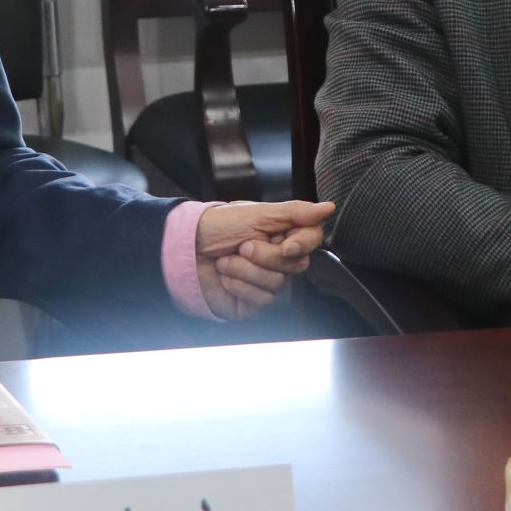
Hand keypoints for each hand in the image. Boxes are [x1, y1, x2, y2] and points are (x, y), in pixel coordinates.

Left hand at [194, 200, 335, 320]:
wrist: (182, 249)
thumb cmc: (215, 225)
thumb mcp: (256, 213)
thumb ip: (295, 212)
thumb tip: (328, 207)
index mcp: (281, 232)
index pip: (311, 240)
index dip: (302, 244)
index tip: (286, 244)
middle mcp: (276, 257)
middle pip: (296, 265)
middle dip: (266, 256)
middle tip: (243, 246)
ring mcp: (265, 280)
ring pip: (277, 284)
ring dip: (246, 271)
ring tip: (226, 260)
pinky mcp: (251, 302)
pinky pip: (262, 301)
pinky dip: (240, 287)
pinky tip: (225, 278)